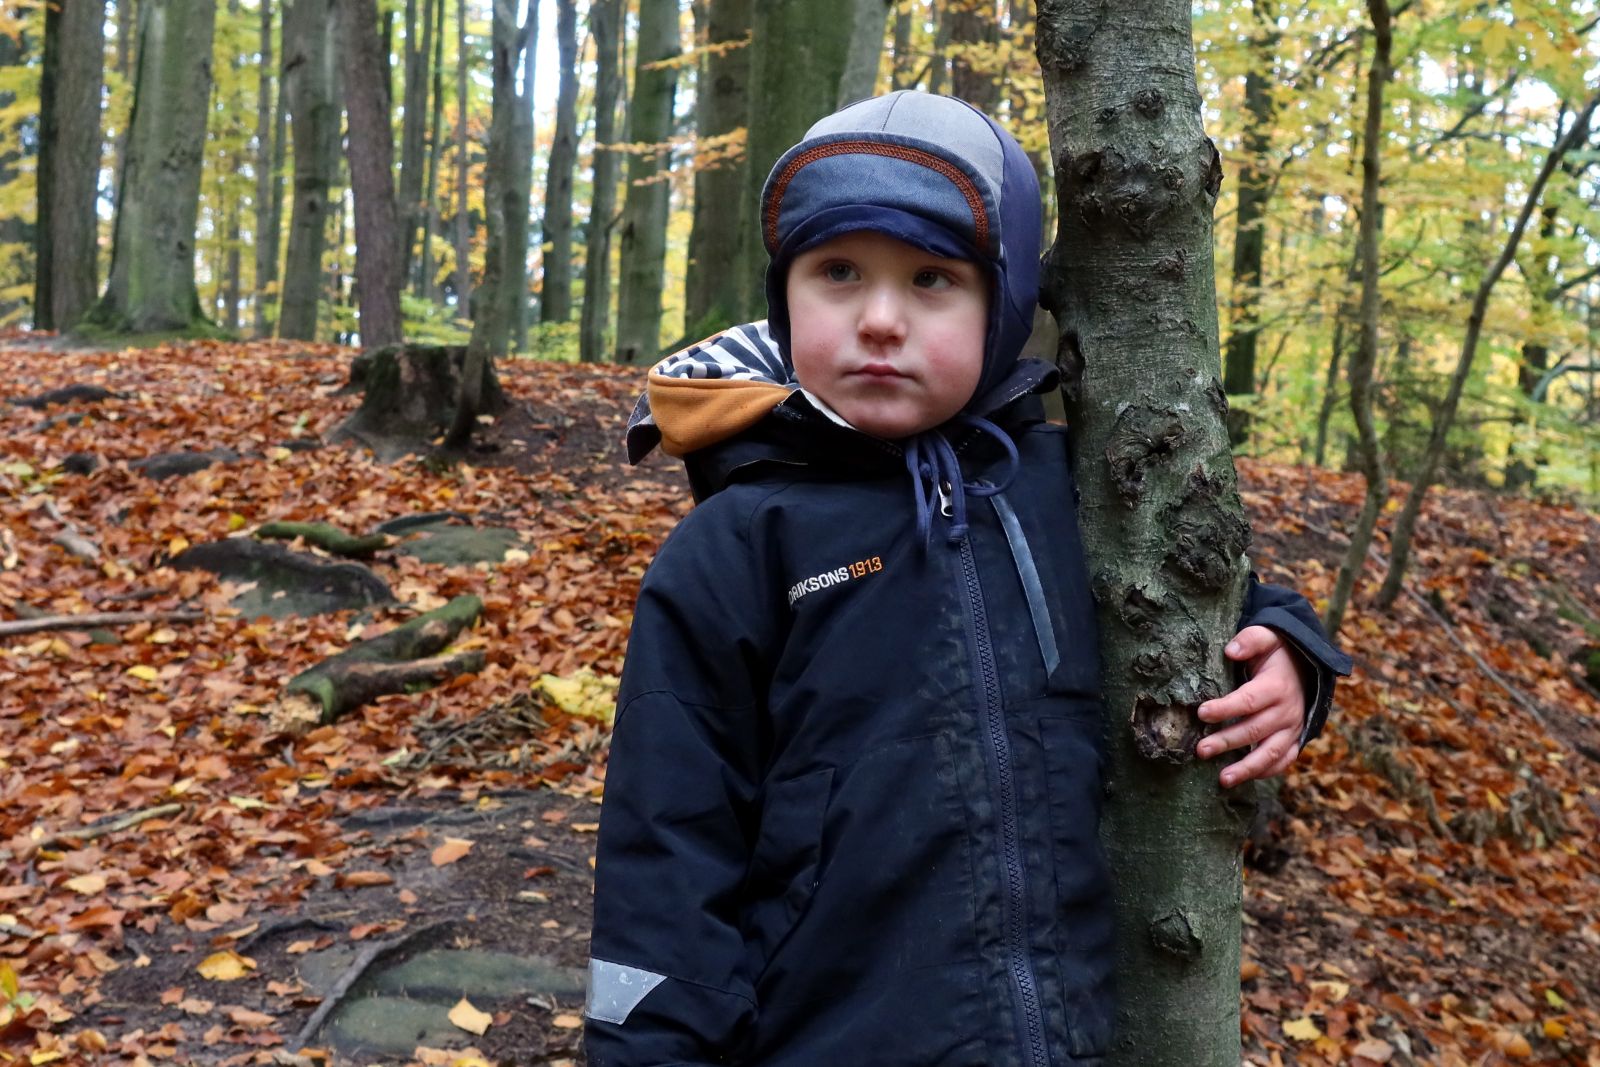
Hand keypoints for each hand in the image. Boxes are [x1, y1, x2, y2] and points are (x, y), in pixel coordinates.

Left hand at [1195, 626, 1306, 787]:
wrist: (1307, 666)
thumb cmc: (1277, 653)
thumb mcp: (1267, 638)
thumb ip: (1250, 640)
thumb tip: (1231, 651)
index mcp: (1277, 686)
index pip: (1249, 700)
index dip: (1226, 708)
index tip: (1201, 712)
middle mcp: (1287, 711)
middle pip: (1255, 730)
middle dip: (1227, 742)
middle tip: (1201, 750)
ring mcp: (1293, 728)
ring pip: (1271, 753)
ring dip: (1247, 768)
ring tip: (1222, 780)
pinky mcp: (1294, 739)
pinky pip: (1283, 760)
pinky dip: (1266, 772)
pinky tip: (1244, 780)